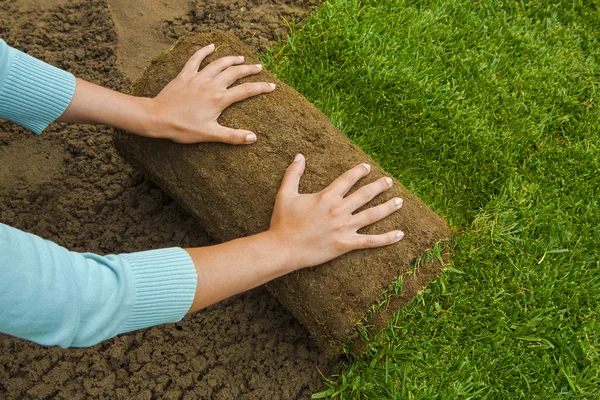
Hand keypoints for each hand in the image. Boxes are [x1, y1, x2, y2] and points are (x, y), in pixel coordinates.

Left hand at [147, 43, 274, 143]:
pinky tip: (211, 46)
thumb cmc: (183, 128)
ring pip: (218, 64)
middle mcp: (211, 85)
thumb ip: (233, 136)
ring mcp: (197, 78)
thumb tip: (253, 138)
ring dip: (231, 59)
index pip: (245, 91)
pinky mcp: (185, 75)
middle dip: (249, 69)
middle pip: (234, 73)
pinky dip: (204, 51)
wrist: (157, 117)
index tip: (272, 86)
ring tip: (241, 57)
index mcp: (219, 99)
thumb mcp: (210, 135)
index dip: (261, 88)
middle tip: (259, 68)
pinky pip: (195, 59)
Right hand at [268, 154, 404, 269]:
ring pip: (372, 215)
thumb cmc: (283, 222)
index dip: (359, 171)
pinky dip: (387, 238)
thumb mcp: (285, 194)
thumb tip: (299, 156)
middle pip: (365, 194)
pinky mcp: (346, 244)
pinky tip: (400, 234)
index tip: (367, 167)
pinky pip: (371, 241)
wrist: (283, 248)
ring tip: (400, 201)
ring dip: (388, 207)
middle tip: (389, 181)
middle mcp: (339, 210)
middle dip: (379, 186)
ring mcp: (345, 228)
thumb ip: (293, 173)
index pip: (348, 179)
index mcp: (326, 197)